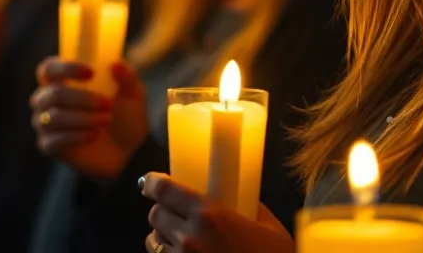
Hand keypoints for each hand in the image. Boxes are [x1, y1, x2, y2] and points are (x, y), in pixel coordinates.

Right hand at [29, 58, 148, 180]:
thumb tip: (116, 64)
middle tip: (107, 104)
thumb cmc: (124, 115)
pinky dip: (77, 136)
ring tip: (106, 120)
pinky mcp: (48, 145)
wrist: (127, 150)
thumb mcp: (132, 94)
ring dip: (84, 118)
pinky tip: (94, 135)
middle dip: (82, 98)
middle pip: (53, 93)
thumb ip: (126, 76)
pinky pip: (55, 139)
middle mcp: (47, 99)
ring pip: (54, 117)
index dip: (66, 69)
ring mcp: (45, 123)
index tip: (91, 73)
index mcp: (61, 80)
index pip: (49, 69)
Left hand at [140, 172, 292, 252]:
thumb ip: (251, 208)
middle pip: (155, 214)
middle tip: (175, 211)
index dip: (152, 183)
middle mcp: (190, 237)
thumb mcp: (271, 230)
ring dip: (162, 235)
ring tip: (180, 237)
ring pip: (153, 240)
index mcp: (211, 216)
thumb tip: (240, 196)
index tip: (151, 182)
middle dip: (162, 210)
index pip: (164, 190)